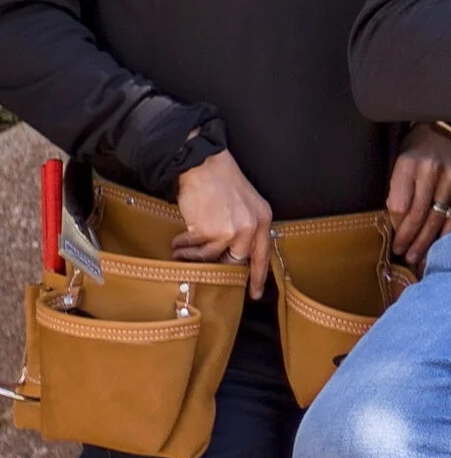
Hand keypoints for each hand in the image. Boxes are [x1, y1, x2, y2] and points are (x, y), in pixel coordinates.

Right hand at [173, 150, 272, 297]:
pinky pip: (194, 248)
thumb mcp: (245, 204)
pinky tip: (180, 239)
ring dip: (193, 256)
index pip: (263, 254)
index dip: (258, 276)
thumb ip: (245, 227)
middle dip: (218, 267)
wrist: (202, 164)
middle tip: (205, 271)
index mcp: (263, 219)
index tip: (254, 293)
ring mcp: (232, 230)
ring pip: (211, 257)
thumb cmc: (220, 181)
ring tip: (182, 250)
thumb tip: (235, 254)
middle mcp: (251, 226)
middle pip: (236, 261)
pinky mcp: (210, 231)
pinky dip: (184, 245)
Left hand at [386, 126, 450, 265]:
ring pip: (438, 217)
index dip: (397, 228)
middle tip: (405, 257)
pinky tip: (440, 243)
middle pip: (419, 214)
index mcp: (408, 164)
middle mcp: (432, 170)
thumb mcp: (396, 167)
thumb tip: (396, 228)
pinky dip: (447, 231)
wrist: (440, 134)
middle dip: (411, 239)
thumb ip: (396, 194)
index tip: (394, 243)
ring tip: (419, 257)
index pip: (401, 206)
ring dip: (427, 240)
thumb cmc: (413, 154)